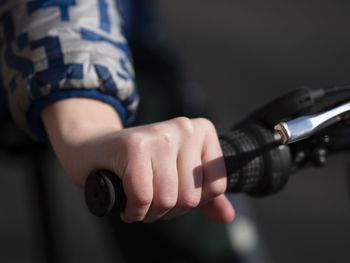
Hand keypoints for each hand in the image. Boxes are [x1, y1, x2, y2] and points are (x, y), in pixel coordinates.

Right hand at [42, 98, 234, 223]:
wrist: (92, 147)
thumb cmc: (139, 164)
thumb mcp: (177, 176)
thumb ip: (205, 196)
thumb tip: (227, 217)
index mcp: (201, 131)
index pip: (215, 186)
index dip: (192, 202)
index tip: (172, 193)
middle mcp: (184, 128)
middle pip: (191, 197)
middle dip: (168, 211)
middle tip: (151, 202)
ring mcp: (160, 135)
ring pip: (168, 200)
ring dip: (150, 214)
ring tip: (138, 203)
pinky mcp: (134, 146)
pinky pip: (143, 198)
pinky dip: (134, 211)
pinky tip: (127, 206)